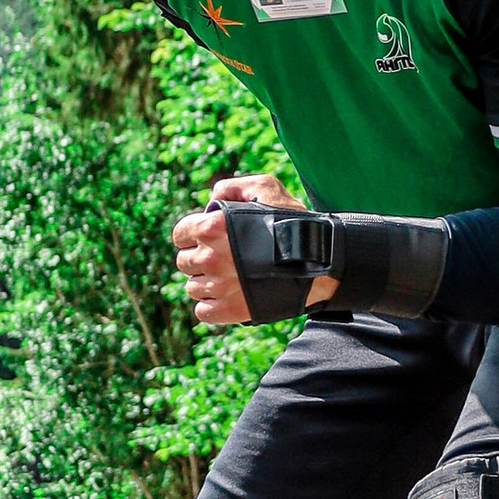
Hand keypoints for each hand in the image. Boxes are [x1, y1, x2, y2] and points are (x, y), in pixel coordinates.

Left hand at [174, 173, 333, 328]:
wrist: (319, 260)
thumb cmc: (293, 221)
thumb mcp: (266, 187)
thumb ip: (232, 187)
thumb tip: (210, 201)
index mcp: (213, 227)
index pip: (179, 234)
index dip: (191, 235)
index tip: (205, 239)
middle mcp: (212, 257)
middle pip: (184, 262)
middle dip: (199, 258)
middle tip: (221, 258)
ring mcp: (220, 286)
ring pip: (193, 287)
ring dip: (206, 282)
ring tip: (227, 277)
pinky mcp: (230, 310)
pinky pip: (203, 311)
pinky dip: (212, 306)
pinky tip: (228, 296)